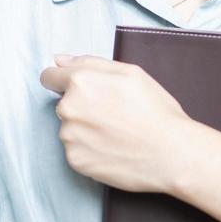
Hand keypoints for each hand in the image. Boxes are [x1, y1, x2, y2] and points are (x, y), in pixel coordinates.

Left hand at [38, 54, 198, 194]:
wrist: (171, 154)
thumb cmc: (155, 111)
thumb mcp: (130, 73)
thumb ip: (89, 62)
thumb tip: (59, 60)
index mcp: (80, 82)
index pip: (49, 77)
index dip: (62, 81)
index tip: (76, 89)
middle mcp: (68, 108)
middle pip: (63, 104)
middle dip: (81, 106)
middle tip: (112, 115)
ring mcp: (69, 137)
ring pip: (69, 128)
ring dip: (85, 129)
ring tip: (116, 134)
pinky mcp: (75, 160)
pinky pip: (75, 150)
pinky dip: (89, 150)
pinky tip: (112, 149)